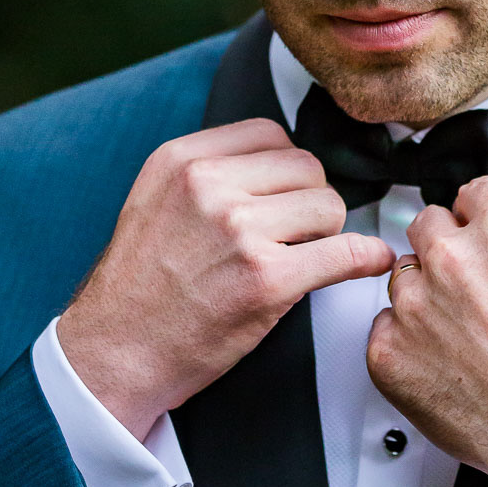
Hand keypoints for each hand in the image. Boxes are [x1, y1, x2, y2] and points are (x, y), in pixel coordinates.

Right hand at [58, 118, 392, 438]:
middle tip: (293, 237)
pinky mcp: (266, 279)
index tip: (284, 197)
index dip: (287, 169)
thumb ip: (207, 175)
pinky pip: (345, 252)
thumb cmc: (139, 287)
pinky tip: (371, 262)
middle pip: (307, 167)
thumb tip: (279, 165)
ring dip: (327, 234)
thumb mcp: (155, 202)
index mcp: (181, 161)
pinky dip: (366, 258)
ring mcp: (239, 231)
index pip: (270, 133)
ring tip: (300, 259)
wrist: (116, 353)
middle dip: (310, 201)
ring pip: (329, 206)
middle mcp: (208, 186)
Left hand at [366, 177, 487, 486]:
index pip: (472, 192)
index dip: (478, 214)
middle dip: (445, 248)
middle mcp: (451, 262)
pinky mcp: (387, 349)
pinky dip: (406, 342)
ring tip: (459, 334)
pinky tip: (441, 363)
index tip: (475, 227)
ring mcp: (413, 306)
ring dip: (423, 295)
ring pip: (402, 276)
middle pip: (426, 224)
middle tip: (465, 285)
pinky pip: (384, 327)